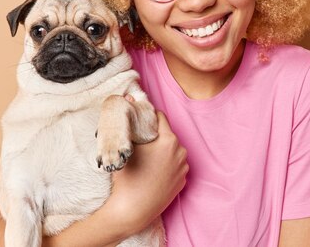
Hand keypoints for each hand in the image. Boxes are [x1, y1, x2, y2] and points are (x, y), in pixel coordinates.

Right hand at [106, 110, 187, 233]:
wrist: (132, 210)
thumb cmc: (127, 177)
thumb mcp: (126, 146)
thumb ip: (130, 120)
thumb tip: (129, 97)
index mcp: (168, 140)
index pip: (160, 117)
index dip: (147, 117)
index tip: (139, 122)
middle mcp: (180, 151)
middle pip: (167, 134)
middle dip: (155, 136)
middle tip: (139, 143)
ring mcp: (183, 168)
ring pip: (172, 150)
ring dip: (162, 151)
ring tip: (146, 160)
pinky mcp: (183, 181)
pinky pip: (174, 165)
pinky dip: (166, 165)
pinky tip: (153, 172)